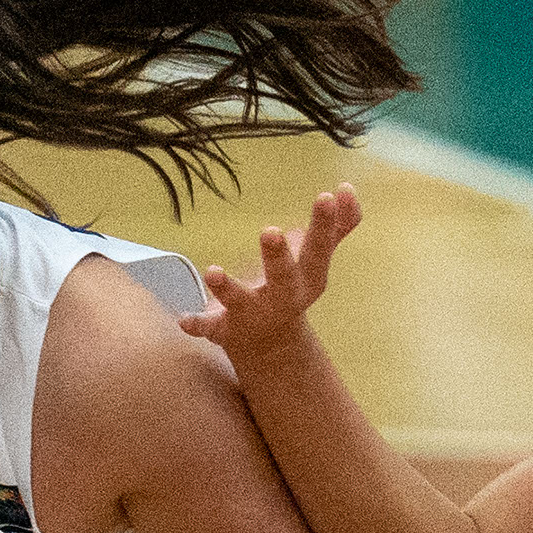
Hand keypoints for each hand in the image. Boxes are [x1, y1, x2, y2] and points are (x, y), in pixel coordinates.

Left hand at [178, 182, 361, 369]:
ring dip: (227, 288)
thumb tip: (349, 189)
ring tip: (212, 271)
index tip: (326, 195)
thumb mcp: (316, 259)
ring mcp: (253, 315)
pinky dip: (198, 324)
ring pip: (240, 301)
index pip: (319, 248)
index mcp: (308, 278)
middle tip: (271, 231)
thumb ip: (336, 226)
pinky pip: (210, 327)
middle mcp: (284, 298)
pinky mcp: (225, 329)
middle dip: (278, 257)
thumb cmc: (294, 286)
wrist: (270, 343)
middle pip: (284, 277)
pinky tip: (184, 320)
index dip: (324, 224)